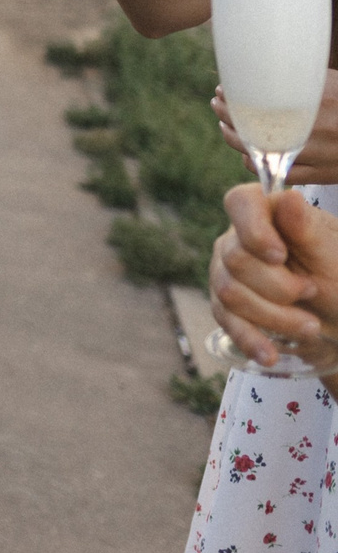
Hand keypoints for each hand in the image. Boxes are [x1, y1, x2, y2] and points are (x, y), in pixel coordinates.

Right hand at [210, 182, 337, 368]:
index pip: (240, 203)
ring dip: (273, 316)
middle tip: (312, 292)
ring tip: (310, 326)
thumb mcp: (332, 256)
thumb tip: (287, 198)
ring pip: (229, 293)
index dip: (253, 230)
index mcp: (267, 213)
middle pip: (235, 259)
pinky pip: (226, 321)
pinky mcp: (226, 304)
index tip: (279, 256)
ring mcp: (226, 271)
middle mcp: (238, 238)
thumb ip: (307, 230)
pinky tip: (269, 354)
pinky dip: (250, 339)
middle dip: (277, 286)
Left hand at [215, 74, 337, 185]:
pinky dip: (258, 163)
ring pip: (262, 151)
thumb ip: (302, 79)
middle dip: (229, 113)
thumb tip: (264, 69)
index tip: (223, 90)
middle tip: (218, 104)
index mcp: (319, 98)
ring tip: (226, 127)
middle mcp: (317, 126)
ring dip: (236, 138)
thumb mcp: (330, 83)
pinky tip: (248, 155)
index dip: (235, 95)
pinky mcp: (326, 174)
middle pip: (256, 123)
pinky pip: (281, 173)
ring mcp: (320, 153)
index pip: (261, 98)